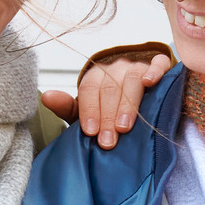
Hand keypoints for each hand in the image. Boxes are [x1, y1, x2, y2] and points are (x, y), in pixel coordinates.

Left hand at [41, 47, 173, 149]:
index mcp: (96, 77)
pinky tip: (150, 83)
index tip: (90, 132)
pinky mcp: (159, 66)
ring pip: (131, 78)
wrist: (142, 101)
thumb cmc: (112, 111)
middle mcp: (115, 68)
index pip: (89, 89)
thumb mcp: (89, 112)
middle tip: (108, 141)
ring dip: (127, 103)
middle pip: (109, 87)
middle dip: (107, 116)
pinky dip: (154, 71)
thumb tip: (45, 97)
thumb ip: (68, 107)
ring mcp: (138, 66)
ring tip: (124, 127)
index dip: (89, 110)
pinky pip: (158, 63)